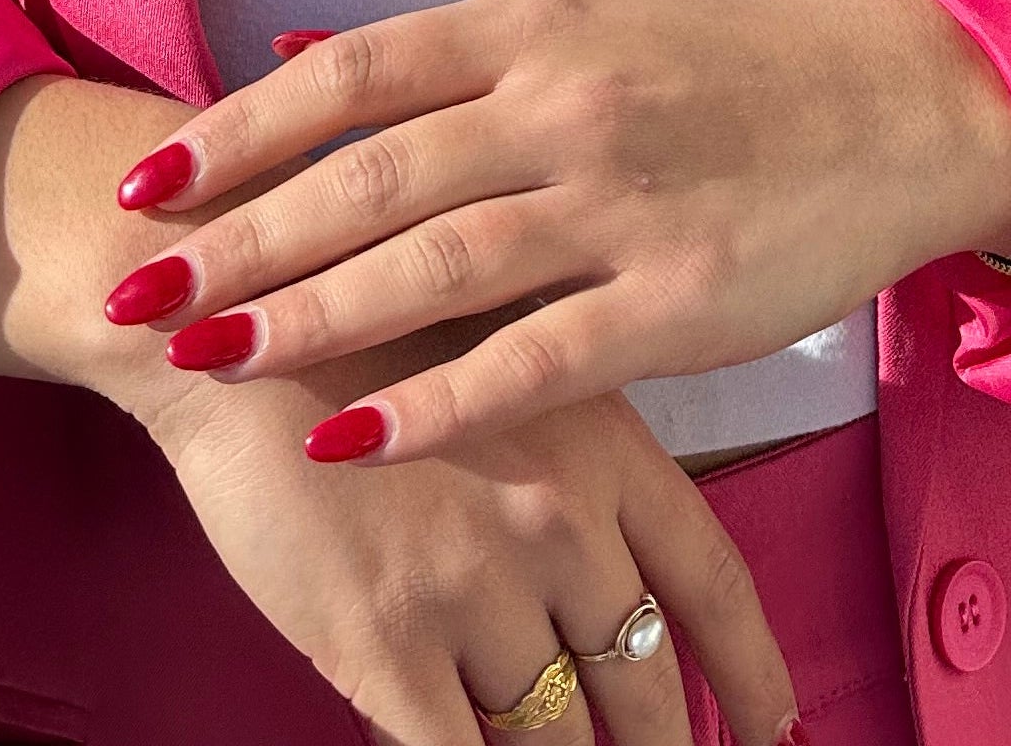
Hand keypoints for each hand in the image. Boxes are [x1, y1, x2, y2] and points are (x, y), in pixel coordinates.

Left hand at [101, 0, 1010, 461]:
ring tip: (208, 354)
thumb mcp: (588, 15)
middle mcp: (566, 103)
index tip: (149, 178)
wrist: (899, 108)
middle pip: (368, 172)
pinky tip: (350, 436)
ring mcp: (623, 201)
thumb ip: (450, 51)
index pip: (351, 72)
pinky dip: (433, 402)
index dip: (240, 127)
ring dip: (307, 314)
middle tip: (137, 288)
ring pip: (432, 263)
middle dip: (240, 236)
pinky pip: (533, 361)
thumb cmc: (730, 63)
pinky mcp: (678, 301)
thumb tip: (296, 55)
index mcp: (536, 24)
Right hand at [137, 334, 800, 745]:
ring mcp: (475, 590)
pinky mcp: (384, 644)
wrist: (229, 308)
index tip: (780, 729)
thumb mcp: (508, 345)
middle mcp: (561, 524)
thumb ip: (572, 446)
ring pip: (555, 736)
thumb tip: (612, 550)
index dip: (754, 671)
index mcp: (605, 446)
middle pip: (646, 681)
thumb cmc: (359, 313)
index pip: (711, 584)